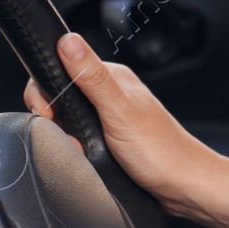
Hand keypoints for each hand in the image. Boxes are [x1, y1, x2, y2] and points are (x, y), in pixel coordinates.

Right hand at [24, 32, 228, 227]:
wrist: (182, 187)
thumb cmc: (161, 151)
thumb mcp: (120, 111)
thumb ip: (92, 77)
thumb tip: (68, 40)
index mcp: (113, 77)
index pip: (63, 66)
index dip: (45, 89)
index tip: (47, 111)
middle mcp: (110, 94)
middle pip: (61, 95)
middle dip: (54, 118)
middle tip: (71, 136)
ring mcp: (110, 117)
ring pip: (67, 119)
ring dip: (65, 135)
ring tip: (83, 149)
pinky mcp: (109, 139)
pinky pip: (78, 138)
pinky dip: (75, 148)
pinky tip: (87, 157)